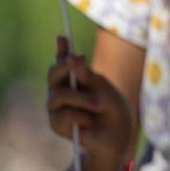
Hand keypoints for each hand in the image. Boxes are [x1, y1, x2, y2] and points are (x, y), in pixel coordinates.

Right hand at [47, 36, 133, 170]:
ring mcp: (56, 107)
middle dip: (63, 67)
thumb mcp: (102, 86)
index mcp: (74, 77)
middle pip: (52, 73)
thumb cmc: (112, 107)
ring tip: (99, 105)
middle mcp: (61, 90)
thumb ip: (86, 74)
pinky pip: (65, 115)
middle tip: (74, 61)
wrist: (116, 133)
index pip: (63, 61)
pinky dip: (82, 117)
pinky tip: (89, 122)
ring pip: (59, 95)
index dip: (61, 49)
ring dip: (82, 99)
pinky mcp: (56, 124)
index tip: (62, 37)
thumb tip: (74, 56)